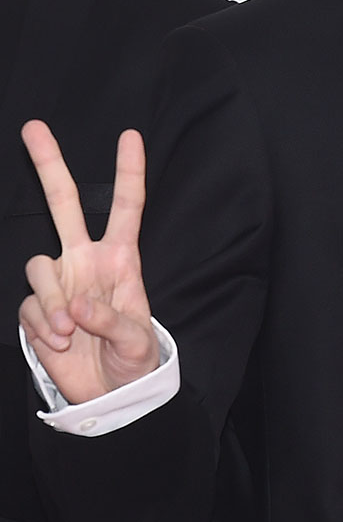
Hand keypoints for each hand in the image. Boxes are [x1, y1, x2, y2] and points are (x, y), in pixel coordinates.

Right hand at [18, 120, 158, 403]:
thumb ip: (111, 321)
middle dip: (48, 164)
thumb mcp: (136, 341)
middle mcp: (86, 260)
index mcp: (120, 258)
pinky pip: (28, 306)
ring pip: (37, 265)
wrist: (110, 394)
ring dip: (50, 301)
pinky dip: (41, 326)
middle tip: (33, 126)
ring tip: (70, 331)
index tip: (131, 136)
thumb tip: (76, 307)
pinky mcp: (38, 310)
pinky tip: (59, 343)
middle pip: (63, 203)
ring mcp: (59, 282)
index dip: (129, 172)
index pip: (126, 207)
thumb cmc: (134, 359)